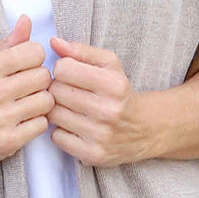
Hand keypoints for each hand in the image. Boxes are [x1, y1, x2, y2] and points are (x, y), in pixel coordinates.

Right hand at [0, 15, 53, 172]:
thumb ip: (6, 44)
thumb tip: (27, 20)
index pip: (35, 51)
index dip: (33, 58)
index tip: (24, 67)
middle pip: (44, 76)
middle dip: (38, 81)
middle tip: (25, 87)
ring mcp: (0, 118)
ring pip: (47, 101)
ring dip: (40, 102)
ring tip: (25, 104)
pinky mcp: (7, 141)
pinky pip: (42, 125)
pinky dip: (35, 123)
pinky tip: (22, 121)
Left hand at [46, 36, 149, 166]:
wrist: (145, 129)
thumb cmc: (120, 93)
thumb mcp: (110, 65)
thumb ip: (81, 51)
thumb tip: (53, 42)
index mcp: (114, 84)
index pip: (63, 68)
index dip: (62, 69)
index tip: (70, 75)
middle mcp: (109, 111)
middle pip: (56, 92)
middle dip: (58, 89)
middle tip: (69, 93)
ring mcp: (101, 135)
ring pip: (53, 114)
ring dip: (57, 110)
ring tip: (70, 108)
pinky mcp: (93, 154)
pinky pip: (56, 137)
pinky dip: (60, 131)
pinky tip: (73, 126)